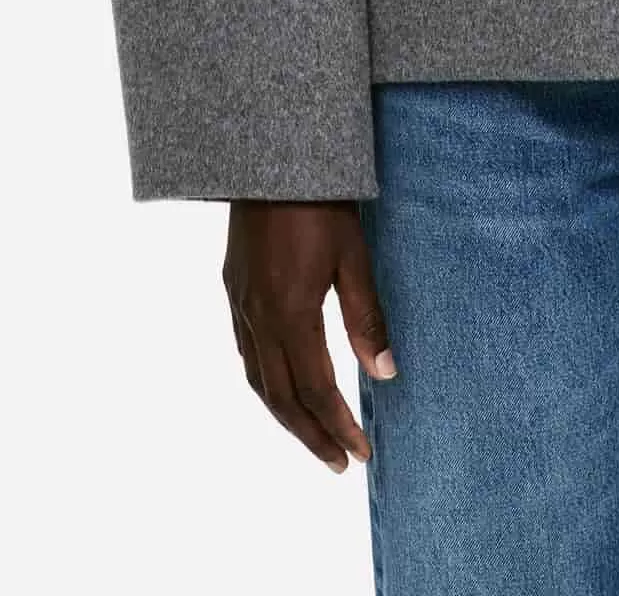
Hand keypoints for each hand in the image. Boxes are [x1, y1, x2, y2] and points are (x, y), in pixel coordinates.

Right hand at [222, 199, 397, 470]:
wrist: (269, 156)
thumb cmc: (320, 201)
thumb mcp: (353, 255)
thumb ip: (366, 317)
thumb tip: (386, 373)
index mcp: (288, 314)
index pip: (315, 389)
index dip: (338, 426)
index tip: (361, 453)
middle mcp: (256, 317)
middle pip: (280, 397)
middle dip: (311, 435)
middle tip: (338, 463)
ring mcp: (239, 303)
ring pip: (257, 379)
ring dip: (285, 415)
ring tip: (313, 436)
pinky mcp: (233, 287)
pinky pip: (245, 352)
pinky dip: (264, 382)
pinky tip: (280, 385)